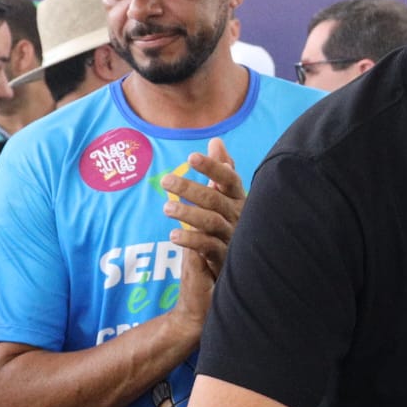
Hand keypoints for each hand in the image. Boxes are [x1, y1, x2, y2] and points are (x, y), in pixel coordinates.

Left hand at [164, 137, 244, 281]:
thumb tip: (215, 141)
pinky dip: (191, 240)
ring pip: (211, 222)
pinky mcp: (225, 258)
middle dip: (190, 188)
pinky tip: (174, 235)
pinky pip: (208, 247)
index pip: (228, 178)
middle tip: (165, 181)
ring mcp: (232, 236)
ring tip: (166, 208)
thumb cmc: (229, 224)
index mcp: (238, 199)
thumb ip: (220, 170)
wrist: (240, 265)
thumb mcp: (225, 197)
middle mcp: (238, 216)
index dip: (211, 167)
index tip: (190, 158)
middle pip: (215, 199)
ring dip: (188, 213)